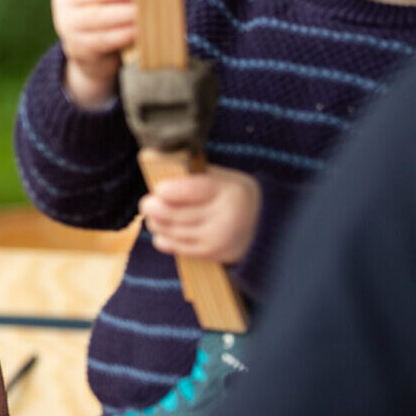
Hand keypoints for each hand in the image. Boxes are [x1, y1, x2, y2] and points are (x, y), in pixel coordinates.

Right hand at [52, 0, 134, 108]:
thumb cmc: (105, 10)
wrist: (88, 50)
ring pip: (98, 15)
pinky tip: (138, 31)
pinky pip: (102, 39)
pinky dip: (123, 34)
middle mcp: (67, 0)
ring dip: (125, 13)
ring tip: (146, 12)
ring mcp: (68, 24)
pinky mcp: (78, 46)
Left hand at [140, 165, 261, 264]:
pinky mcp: (211, 255)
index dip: (168, 190)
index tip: (158, 188)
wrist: (268, 229)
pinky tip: (161, 231)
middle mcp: (224, 217)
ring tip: (153, 215)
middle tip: (146, 203)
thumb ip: (195, 175)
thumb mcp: (227, 179)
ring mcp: (217, 239)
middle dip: (154, 208)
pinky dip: (164, 239)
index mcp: (229, 191)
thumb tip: (155, 160)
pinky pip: (178, 248)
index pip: (191, 190)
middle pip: (175, 214)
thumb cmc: (237, 196)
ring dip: (156, 223)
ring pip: (173, 231)